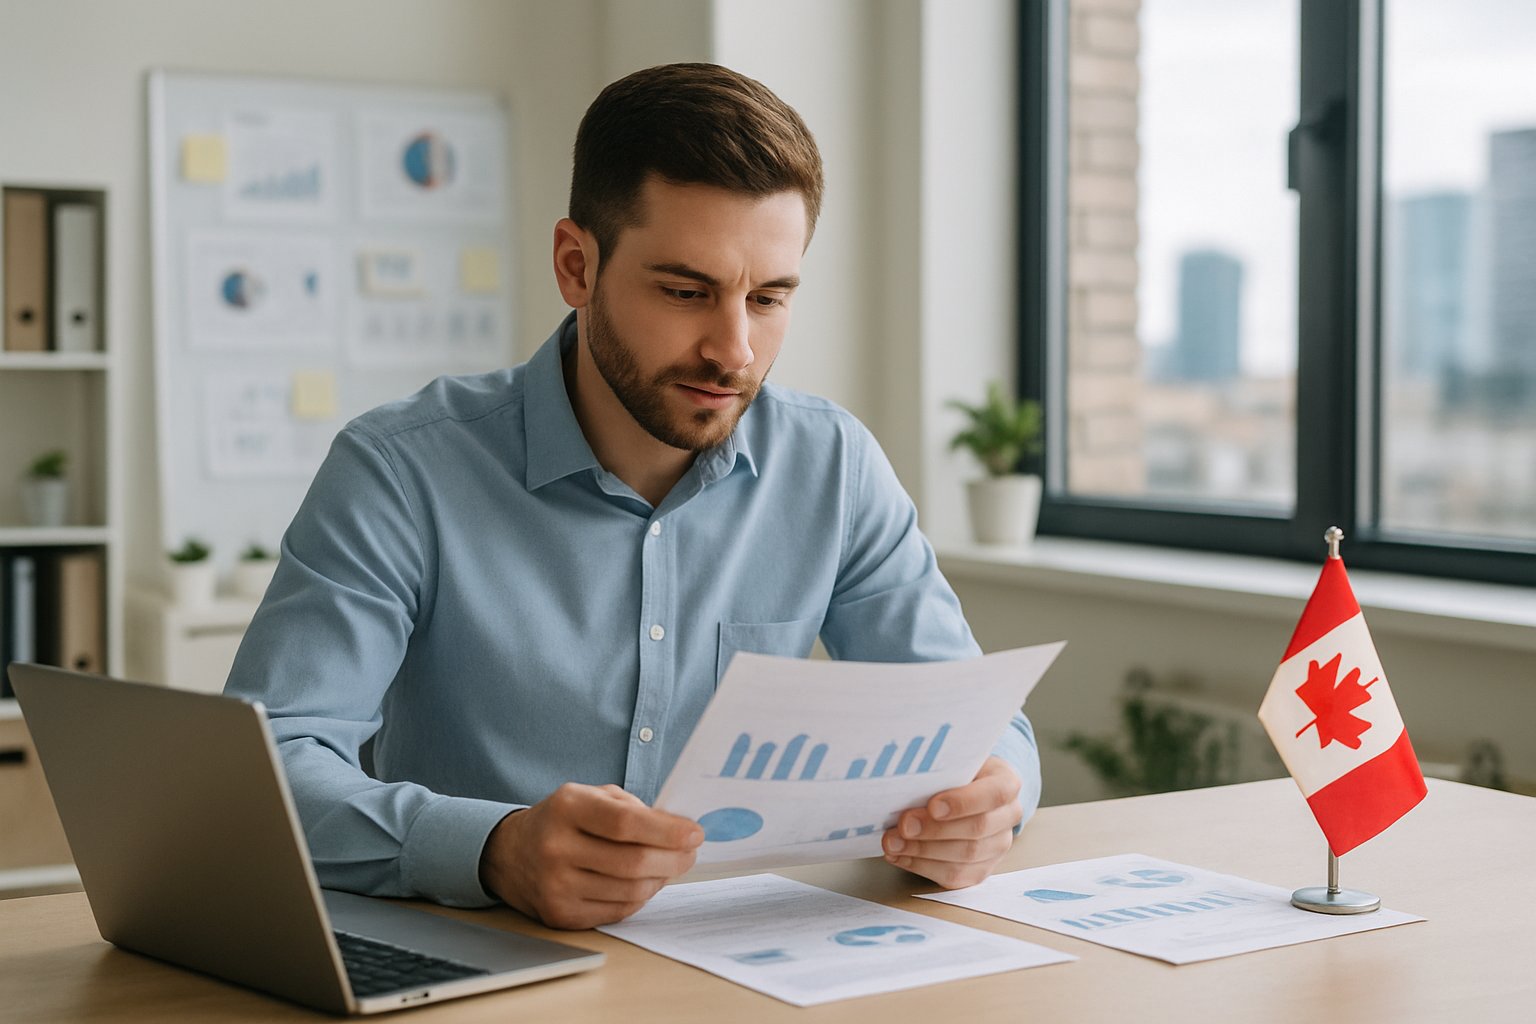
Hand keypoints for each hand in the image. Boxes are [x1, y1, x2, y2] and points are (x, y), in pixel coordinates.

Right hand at [478, 783, 703, 929]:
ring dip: (660, 880)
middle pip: (632, 863)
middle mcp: (556, 848)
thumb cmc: (564, 820)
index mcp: (566, 808)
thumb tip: (681, 830)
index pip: (624, 823)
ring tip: (668, 866)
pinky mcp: (560, 915)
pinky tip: (643, 883)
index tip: (695, 834)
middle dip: (673, 860)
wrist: (511, 853)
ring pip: (630, 891)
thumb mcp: (592, 797)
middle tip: (690, 853)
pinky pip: (618, 911)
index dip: (665, 831)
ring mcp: (555, 886)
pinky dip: (639, 897)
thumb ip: (635, 809)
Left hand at [881, 756, 1021, 888]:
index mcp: (1006, 783)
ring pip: (965, 857)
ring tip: (893, 842)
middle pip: (977, 829)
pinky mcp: (981, 869)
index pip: (994, 794)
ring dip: (923, 851)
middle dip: (935, 830)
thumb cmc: (955, 773)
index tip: (933, 806)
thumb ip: (939, 771)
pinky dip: (921, 866)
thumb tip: (905, 782)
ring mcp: (997, 846)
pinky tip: (899, 855)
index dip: (963, 803)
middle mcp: (1008, 816)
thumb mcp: (952, 761)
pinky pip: (954, 876)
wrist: (964, 792)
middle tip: (904, 826)